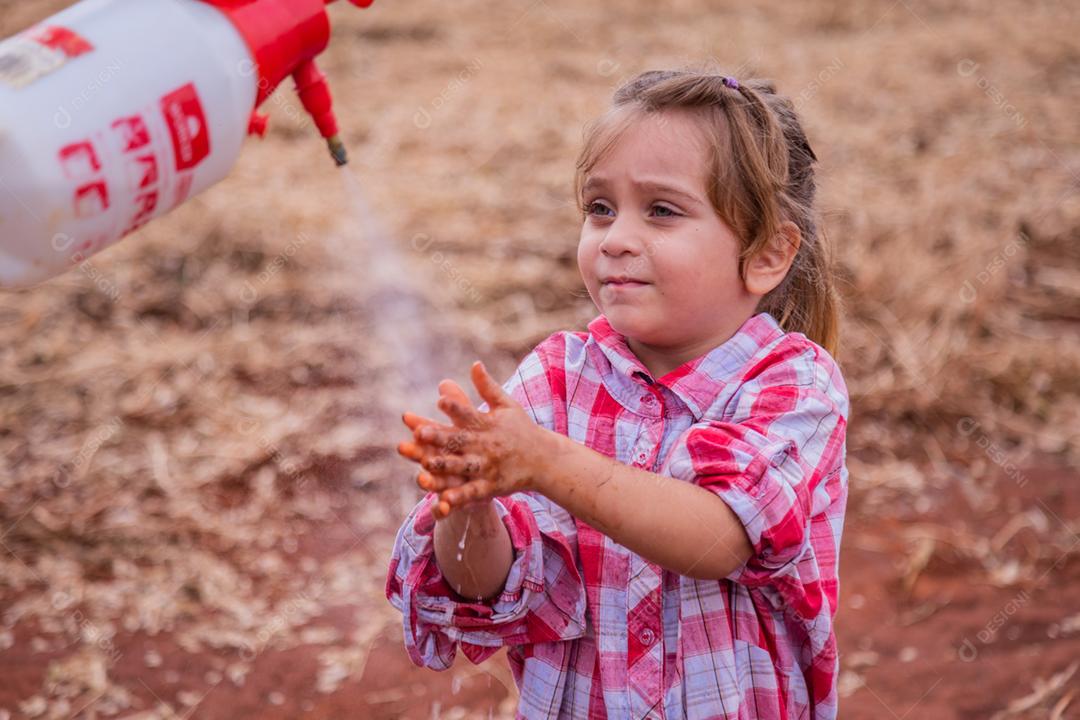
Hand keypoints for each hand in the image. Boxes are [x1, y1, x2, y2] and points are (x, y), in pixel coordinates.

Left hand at [396, 361, 549, 519]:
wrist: (545, 459)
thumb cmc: (521, 429)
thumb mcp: (507, 405)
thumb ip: (487, 387)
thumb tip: (474, 363)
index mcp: (487, 424)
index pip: (469, 413)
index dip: (454, 407)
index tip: (439, 400)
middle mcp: (485, 445)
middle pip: (459, 440)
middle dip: (439, 437)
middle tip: (419, 433)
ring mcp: (488, 467)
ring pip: (463, 467)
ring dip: (445, 466)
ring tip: (425, 464)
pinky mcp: (491, 486)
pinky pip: (472, 492)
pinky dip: (459, 497)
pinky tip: (443, 500)